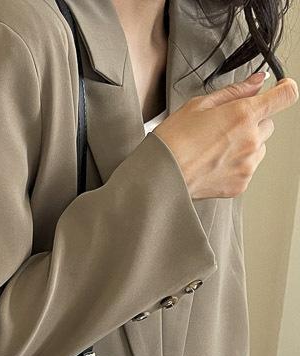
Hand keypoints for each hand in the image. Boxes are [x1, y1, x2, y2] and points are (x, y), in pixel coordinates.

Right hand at [153, 72, 297, 198]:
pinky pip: (248, 169)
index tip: (279, 90)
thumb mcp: (198, 106)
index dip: (284, 89)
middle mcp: (251, 140)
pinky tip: (213, 164)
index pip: (285, 96)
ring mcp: (247, 164)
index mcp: (243, 115)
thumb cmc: (171, 142)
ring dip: (246, 145)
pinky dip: (236, 165)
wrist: (159, 178)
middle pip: (269, 124)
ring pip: (260, 148)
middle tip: (224, 128)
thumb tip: (256, 82)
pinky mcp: (240, 184)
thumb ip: (233, 92)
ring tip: (215, 150)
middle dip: (252, 123)